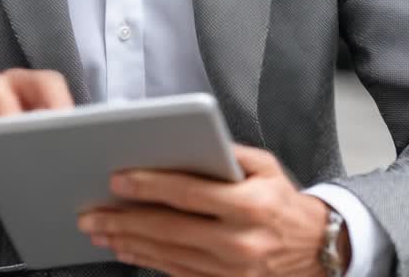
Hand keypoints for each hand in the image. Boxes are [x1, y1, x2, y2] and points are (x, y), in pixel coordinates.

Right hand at [0, 68, 73, 206]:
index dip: (59, 105)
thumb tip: (80, 151)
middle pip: (8, 97)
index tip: (69, 132)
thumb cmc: (0, 146)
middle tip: (39, 153)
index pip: (47, 82)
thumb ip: (50, 134)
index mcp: (22, 82)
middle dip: (24, 128)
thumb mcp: (28, 137)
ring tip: (9, 168)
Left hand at [77, 144, 349, 276]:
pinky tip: (126, 249)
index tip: (118, 179)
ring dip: (128, 243)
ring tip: (99, 230)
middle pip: (169, 229)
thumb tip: (183, 143)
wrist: (317, 251)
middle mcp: (238, 241)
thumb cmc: (284, 203)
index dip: (150, 186)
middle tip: (91, 212)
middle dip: (124, 220)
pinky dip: (147, 260)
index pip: (189, 194)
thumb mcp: (266, 167)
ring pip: (167, 255)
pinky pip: (177, 273)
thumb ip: (227, 154)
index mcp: (249, 205)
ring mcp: (230, 269)